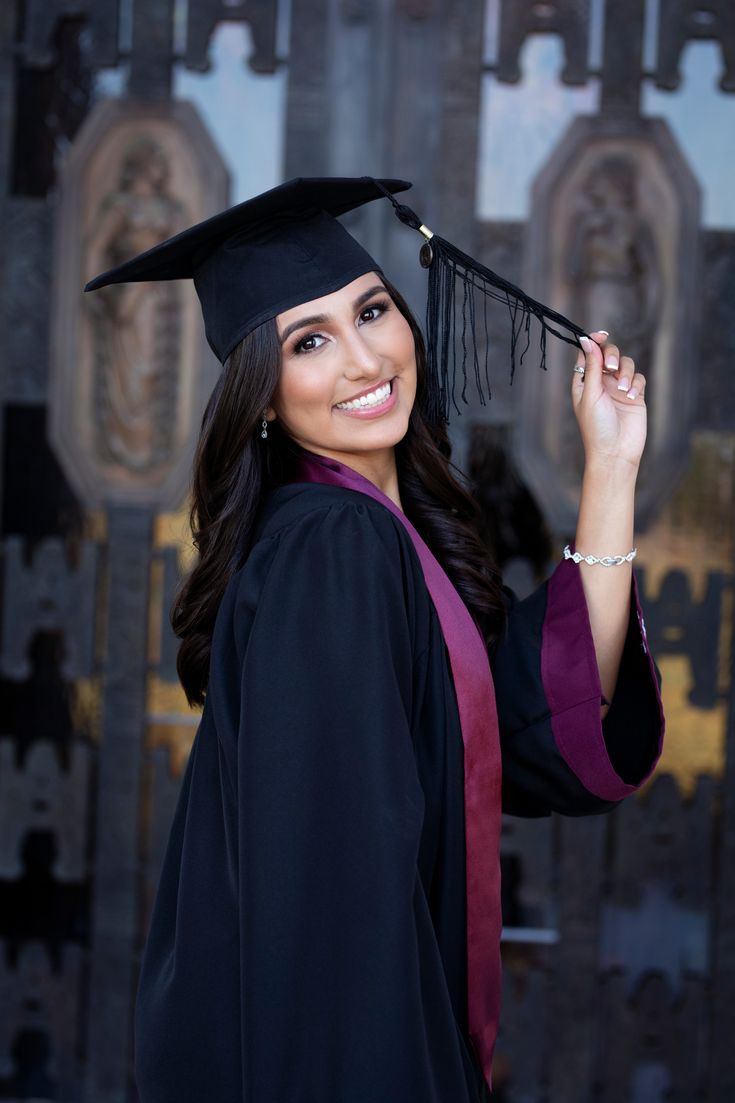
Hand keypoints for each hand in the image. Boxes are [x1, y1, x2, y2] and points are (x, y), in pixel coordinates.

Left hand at [572, 330, 646, 469]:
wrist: (615, 452)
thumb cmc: (597, 427)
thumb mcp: (591, 394)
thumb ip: (592, 366)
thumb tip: (587, 340)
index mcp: (584, 382)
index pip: (588, 354)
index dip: (593, 341)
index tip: (600, 335)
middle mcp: (601, 383)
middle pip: (608, 354)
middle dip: (612, 355)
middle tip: (612, 367)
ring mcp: (619, 389)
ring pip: (626, 364)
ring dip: (626, 373)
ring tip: (623, 390)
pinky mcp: (635, 396)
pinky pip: (639, 378)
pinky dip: (636, 383)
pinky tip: (632, 396)